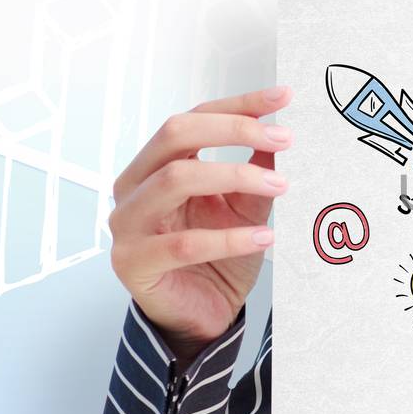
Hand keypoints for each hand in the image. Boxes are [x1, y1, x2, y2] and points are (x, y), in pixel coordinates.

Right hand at [108, 86, 292, 364]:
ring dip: (234, 176)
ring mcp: (128, 224)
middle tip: (284, 138)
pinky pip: (182, 243)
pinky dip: (229, 238)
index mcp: (156, 165)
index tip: (282, 97)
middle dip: (234, 130)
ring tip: (280, 186)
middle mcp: (134, 187)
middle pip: (176, 135)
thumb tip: (281, 131)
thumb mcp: (244, 206)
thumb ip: (256, 169)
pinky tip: (265, 238)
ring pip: (174, 180)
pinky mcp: (134, 263)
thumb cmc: (218, 258)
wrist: (202, 316)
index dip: (238, 105)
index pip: (193, 118)